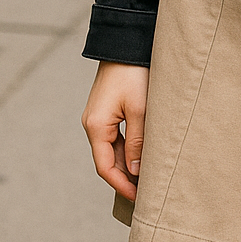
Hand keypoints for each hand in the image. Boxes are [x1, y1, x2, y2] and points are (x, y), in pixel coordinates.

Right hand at [81, 61, 148, 201]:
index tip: (139, 199)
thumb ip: (137, 142)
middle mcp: (92, 124)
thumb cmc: (134, 74)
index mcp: (96, 126)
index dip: (122, 186)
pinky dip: (127, 150)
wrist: (127, 43)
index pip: (105, 167)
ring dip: (127, 165)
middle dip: (125, 178)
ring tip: (148, 179)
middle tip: (148, 194)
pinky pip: (115, 137)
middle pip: (107, 160)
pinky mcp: (107, 110)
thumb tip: (135, 170)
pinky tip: (142, 156)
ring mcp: (98, 117)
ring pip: (111, 150)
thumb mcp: (140, 109)